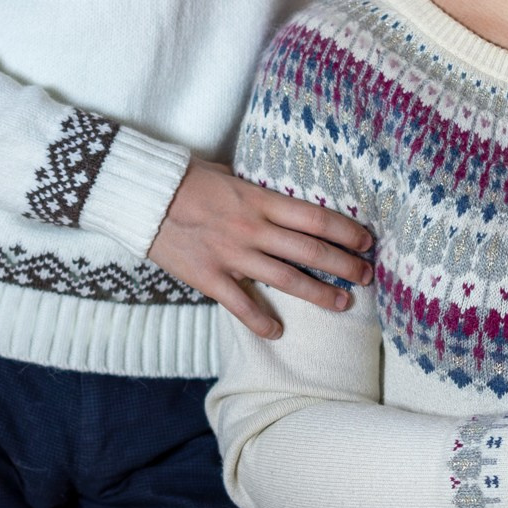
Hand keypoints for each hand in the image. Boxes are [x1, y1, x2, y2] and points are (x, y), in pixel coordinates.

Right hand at [149, 160, 373, 336]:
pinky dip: (261, 322)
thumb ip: (254, 191)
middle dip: (345, 264)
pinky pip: (242, 305)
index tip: (366, 241)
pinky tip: (278, 333)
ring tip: (343, 303)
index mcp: (259, 200)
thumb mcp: (226, 174)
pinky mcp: (208, 277)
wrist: (140, 194)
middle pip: (310, 250)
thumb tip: (275, 196)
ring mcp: (231, 254)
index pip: (315, 217)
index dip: (346, 231)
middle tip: (366, 276)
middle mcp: (252, 228)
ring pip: (287, 279)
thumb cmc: (183, 178)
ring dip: (320, 293)